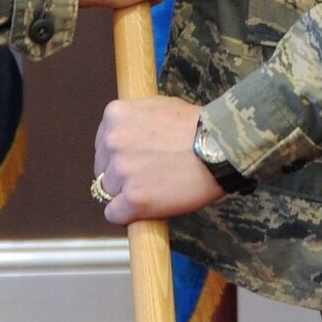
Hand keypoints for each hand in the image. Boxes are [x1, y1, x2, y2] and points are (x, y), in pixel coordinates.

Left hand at [93, 96, 220, 224]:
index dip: (117, 157)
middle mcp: (112, 141)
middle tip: (147, 177)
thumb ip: (134, 121)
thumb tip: (123, 135)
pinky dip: (127, 215)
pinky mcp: (133, 199)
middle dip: (120, 175)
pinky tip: (145, 208)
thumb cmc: (195, 125)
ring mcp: (121, 171)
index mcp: (115, 115)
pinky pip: (115, 214)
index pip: (102, 145)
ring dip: (126, 194)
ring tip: (153, 189)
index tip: (134, 162)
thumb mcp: (156, 106)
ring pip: (108, 193)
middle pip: (103, 169)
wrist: (220, 146)